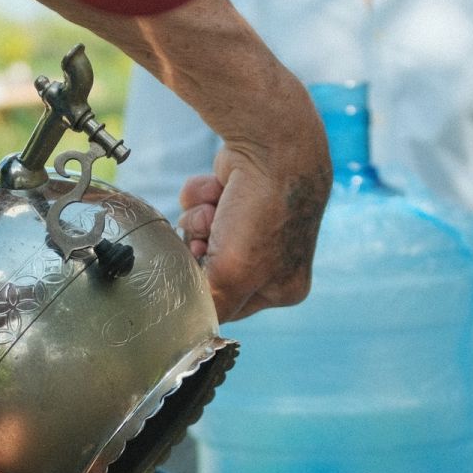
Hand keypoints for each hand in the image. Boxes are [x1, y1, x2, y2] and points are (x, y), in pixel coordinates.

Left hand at [177, 128, 330, 322]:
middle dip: (201, 247)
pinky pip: (200, 206)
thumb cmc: (262, 216)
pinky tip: (218, 187)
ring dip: (200, 220)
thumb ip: (210, 305)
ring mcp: (255, 223)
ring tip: (219, 207)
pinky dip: (202, 195)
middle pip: (208, 267)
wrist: (272, 148)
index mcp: (284, 287)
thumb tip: (188, 324)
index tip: (201, 270)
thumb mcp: (232, 277)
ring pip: (200, 235)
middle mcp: (273, 257)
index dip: (206, 286)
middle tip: (211, 236)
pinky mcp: (237, 195)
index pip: (227, 305)